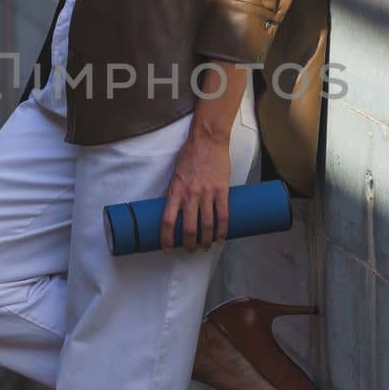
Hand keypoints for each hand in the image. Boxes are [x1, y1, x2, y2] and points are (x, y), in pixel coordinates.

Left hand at [159, 130, 231, 252]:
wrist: (208, 140)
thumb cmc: (190, 155)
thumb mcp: (175, 174)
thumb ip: (171, 191)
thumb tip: (165, 206)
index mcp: (176, 191)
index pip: (167, 220)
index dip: (166, 238)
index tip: (167, 248)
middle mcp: (190, 194)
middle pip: (188, 227)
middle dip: (189, 244)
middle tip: (190, 249)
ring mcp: (207, 193)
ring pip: (207, 225)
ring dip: (206, 240)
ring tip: (205, 246)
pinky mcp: (222, 190)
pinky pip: (223, 215)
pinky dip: (222, 230)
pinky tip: (220, 238)